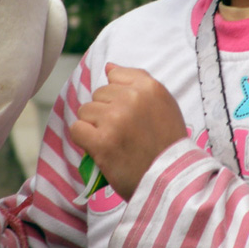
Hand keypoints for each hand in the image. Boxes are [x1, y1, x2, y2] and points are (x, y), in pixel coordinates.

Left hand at [70, 63, 186, 200]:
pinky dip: (84, 140)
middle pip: (98, 95)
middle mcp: (131, 98)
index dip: (117, 97)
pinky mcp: (102, 141)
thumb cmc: (167, 143)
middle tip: (123, 133)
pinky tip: (99, 148)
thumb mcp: (164, 104)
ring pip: (85, 111)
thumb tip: (108, 67)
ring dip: (94, 127)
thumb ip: (137, 80)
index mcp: (149, 87)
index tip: (129, 115)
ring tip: (113, 141)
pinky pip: (77, 129)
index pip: (114, 77)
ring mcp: (115, 119)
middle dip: (105, 112)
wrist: (171, 181)